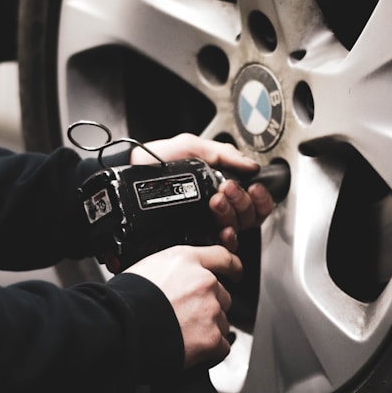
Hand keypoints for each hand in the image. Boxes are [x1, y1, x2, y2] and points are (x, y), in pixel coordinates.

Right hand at [125, 244, 241, 368]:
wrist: (120, 329)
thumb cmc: (125, 300)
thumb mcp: (147, 267)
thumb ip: (171, 270)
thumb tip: (173, 279)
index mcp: (186, 260)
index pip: (222, 256)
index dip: (232, 266)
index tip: (236, 272)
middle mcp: (204, 281)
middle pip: (222, 295)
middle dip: (209, 306)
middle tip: (186, 317)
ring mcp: (210, 310)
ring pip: (222, 321)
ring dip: (209, 328)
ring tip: (183, 335)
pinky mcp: (212, 338)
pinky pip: (222, 346)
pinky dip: (211, 351)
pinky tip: (192, 351)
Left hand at [131, 133, 274, 250]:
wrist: (131, 173)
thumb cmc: (158, 159)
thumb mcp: (192, 147)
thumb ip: (224, 153)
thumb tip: (252, 165)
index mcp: (220, 186)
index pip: (253, 199)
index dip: (260, 196)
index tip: (253, 186)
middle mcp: (217, 208)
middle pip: (249, 215)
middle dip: (242, 200)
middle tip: (227, 187)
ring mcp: (206, 223)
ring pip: (238, 229)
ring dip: (232, 214)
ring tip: (216, 200)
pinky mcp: (194, 236)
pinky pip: (221, 245)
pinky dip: (227, 237)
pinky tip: (222, 229)